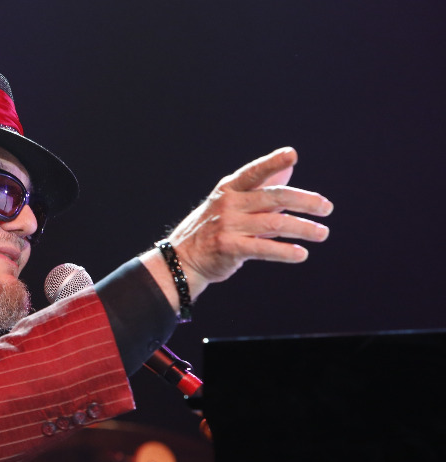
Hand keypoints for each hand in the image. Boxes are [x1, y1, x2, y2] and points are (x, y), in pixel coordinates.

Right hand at [142, 147, 333, 307]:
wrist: (183, 259)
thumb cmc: (214, 228)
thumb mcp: (232, 202)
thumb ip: (262, 187)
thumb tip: (289, 166)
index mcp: (230, 189)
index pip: (254, 172)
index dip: (273, 163)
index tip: (292, 155)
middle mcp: (228, 203)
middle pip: (273, 198)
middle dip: (305, 202)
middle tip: (326, 208)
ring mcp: (228, 226)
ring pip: (274, 224)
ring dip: (303, 229)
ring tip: (322, 233)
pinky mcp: (229, 248)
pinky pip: (263, 249)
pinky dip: (286, 252)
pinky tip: (301, 254)